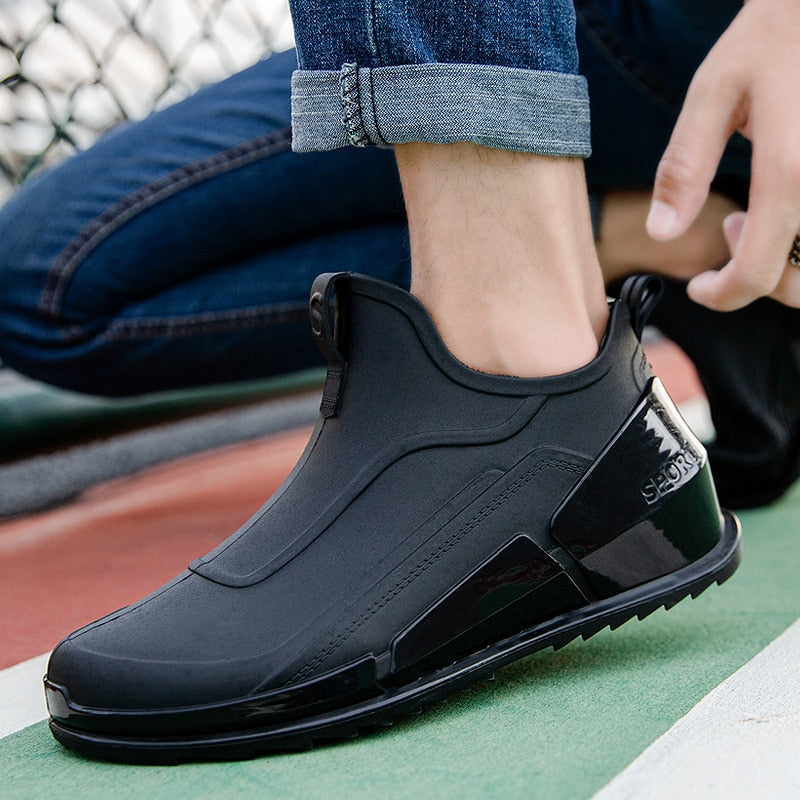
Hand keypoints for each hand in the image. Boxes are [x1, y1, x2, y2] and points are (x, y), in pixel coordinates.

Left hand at [646, 0, 799, 309]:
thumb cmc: (771, 34)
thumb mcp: (713, 94)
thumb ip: (685, 168)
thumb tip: (661, 231)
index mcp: (791, 169)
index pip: (757, 272)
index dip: (722, 295)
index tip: (699, 288)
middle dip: (756, 278)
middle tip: (728, 227)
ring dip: (787, 261)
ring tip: (756, 212)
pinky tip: (787, 198)